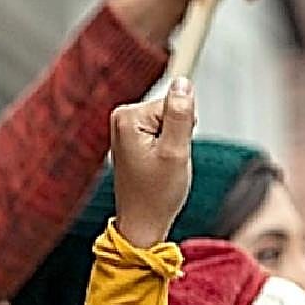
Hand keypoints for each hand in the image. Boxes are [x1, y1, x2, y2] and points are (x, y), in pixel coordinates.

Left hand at [110, 78, 196, 248]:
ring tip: (162, 164)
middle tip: (168, 159)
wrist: (143, 221)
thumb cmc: (156, 193)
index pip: (175, 101)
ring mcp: (126, 129)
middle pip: (171, 108)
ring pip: (170, 121)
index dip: (183, 126)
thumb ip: (180, 113)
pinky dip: (169, 147)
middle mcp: (122, 119)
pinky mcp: (134, 138)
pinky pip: (164, 132)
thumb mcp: (176, 150)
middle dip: (178, 133)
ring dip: (174, 142)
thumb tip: (182, 83)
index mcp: (127, 117)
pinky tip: (159, 165)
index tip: (170, 149)